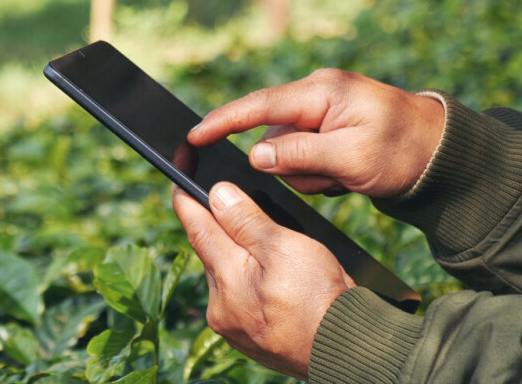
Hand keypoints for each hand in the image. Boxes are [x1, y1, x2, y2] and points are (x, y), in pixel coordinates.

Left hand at [173, 182, 354, 379]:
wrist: (344, 349)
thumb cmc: (319, 299)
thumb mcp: (284, 247)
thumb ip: (246, 220)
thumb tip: (216, 194)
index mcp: (226, 276)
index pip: (194, 225)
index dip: (185, 196)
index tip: (177, 173)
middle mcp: (220, 303)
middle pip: (208, 249)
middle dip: (217, 224)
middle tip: (231, 199)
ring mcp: (231, 324)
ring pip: (224, 274)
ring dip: (235, 255)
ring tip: (263, 243)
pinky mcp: (246, 337)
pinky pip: (238, 297)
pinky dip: (247, 280)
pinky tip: (269, 276)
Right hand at [188, 69, 444, 197]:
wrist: (442, 156)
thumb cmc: (403, 151)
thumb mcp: (351, 158)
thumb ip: (299, 155)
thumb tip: (255, 154)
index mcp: (321, 92)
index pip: (259, 105)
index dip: (223, 121)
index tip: (194, 136)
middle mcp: (316, 95)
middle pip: (274, 135)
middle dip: (294, 165)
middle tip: (334, 176)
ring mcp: (321, 112)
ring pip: (287, 152)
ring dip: (310, 173)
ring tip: (347, 175)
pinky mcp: (326, 129)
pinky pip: (304, 158)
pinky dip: (320, 173)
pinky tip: (346, 174)